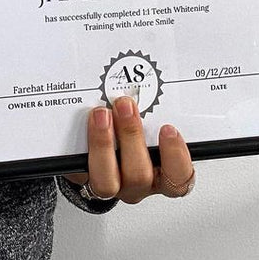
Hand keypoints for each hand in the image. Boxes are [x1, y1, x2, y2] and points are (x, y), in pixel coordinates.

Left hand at [65, 96, 194, 203]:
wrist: (91, 149)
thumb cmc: (129, 132)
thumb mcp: (149, 120)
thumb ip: (153, 109)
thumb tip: (158, 75)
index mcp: (161, 173)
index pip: (179, 178)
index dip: (176, 157)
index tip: (168, 129)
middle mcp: (137, 183)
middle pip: (140, 176)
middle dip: (131, 136)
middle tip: (124, 105)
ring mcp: (110, 184)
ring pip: (107, 182)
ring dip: (103, 144)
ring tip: (100, 114)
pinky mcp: (83, 178)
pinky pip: (79, 172)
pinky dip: (82, 147)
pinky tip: (81, 124)